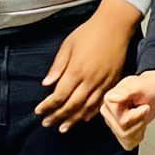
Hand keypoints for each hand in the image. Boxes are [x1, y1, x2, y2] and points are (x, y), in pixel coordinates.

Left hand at [36, 0, 141, 131]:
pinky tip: (84, 118)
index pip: (59, 95)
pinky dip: (91, 112)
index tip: (39, 112)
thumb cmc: (89, 32)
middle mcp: (90, 80)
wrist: (115, 26)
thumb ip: (57, 66)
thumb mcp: (68, 45)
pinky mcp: (113, 82)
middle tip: (48, 123)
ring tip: (64, 128)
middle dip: (58, 116)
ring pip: (87, 107)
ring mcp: (103, 83)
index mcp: (76, 70)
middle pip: (72, 105)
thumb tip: (47, 84)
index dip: (48, 106)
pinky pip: (101, 102)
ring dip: (74, 119)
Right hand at [101, 71, 154, 151]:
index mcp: (109, 100)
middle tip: (144, 108)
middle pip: (124, 130)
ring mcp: (112, 123)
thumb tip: (112, 98)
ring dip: (140, 127)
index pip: (123, 121)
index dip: (138, 115)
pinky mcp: (118, 131)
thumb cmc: (148, 87)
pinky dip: (138, 135)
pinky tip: (139, 124)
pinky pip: (128, 143)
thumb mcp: (140, 86)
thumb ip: (126, 92)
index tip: (144, 106)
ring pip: (126, 137)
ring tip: (141, 114)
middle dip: (140, 121)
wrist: (153, 90)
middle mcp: (107, 112)